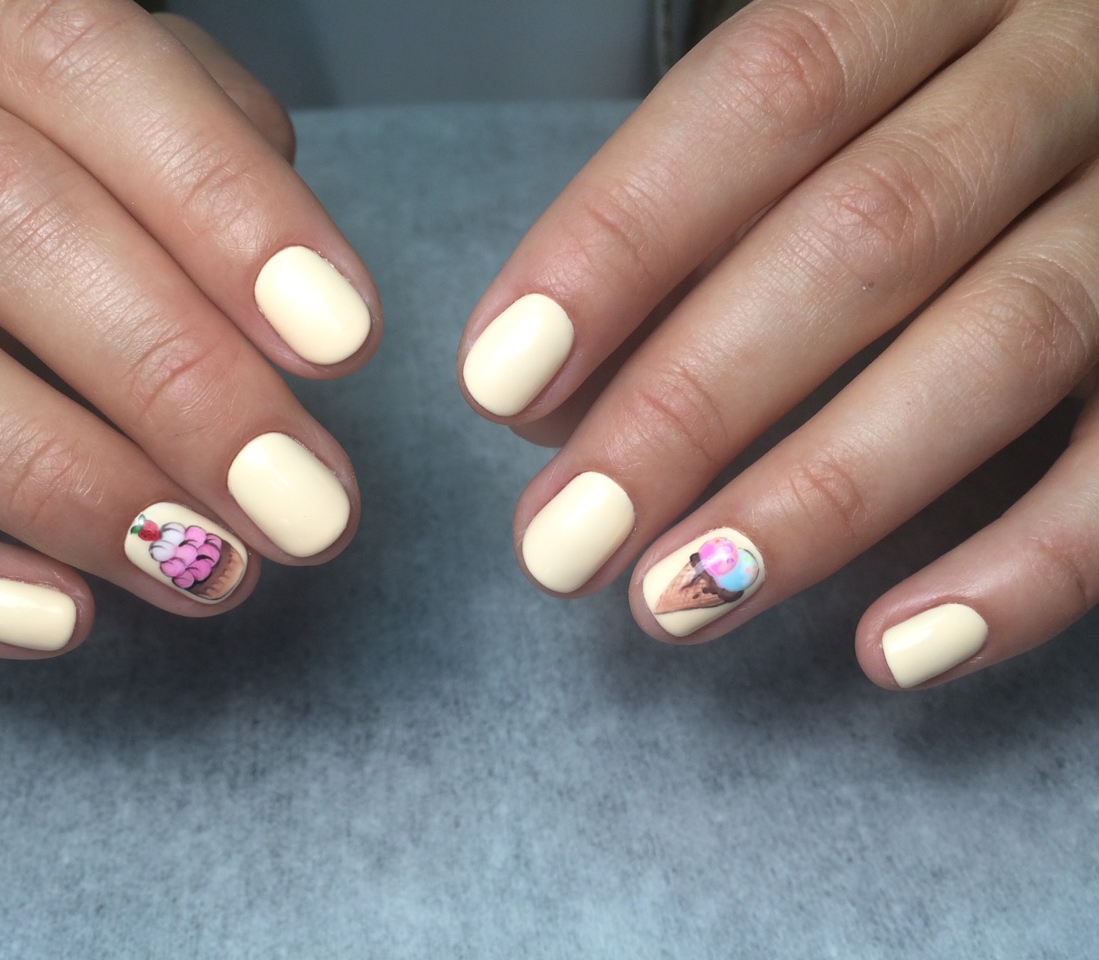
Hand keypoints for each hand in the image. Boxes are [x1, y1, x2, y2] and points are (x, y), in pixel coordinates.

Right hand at [0, 3, 379, 655]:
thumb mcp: (67, 80)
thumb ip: (179, 135)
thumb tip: (288, 277)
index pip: (79, 62)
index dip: (222, 206)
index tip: (344, 342)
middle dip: (172, 374)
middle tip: (306, 507)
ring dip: (65, 482)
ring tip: (212, 573)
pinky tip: (60, 619)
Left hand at [458, 0, 1098, 688]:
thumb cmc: (935, 117)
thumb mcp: (831, 115)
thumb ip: (697, 223)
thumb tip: (551, 404)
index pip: (765, 93)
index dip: (622, 240)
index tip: (501, 381)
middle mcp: (1060, 71)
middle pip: (866, 236)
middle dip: (691, 404)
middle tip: (563, 541)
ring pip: (1000, 344)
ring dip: (821, 497)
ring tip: (677, 603)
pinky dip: (1023, 568)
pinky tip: (893, 651)